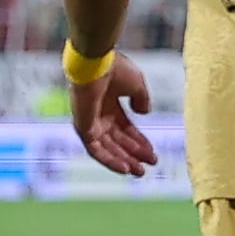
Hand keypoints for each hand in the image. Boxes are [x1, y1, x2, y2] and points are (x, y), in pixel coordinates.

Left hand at [72, 53, 157, 177]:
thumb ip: (141, 99)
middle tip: (149, 165)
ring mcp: (89, 121)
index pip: (124, 127)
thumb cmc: (114, 68)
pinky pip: (95, 150)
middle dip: (133, 153)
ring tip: (139, 172)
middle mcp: (98, 113)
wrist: (95, 63)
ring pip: (107, 148)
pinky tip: (125, 168)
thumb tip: (144, 113)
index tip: (152, 152)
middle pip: (117, 140)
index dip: (138, 140)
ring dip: (123, 160)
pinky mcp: (82, 127)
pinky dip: (109, 160)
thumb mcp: (136, 84)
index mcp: (109, 102)